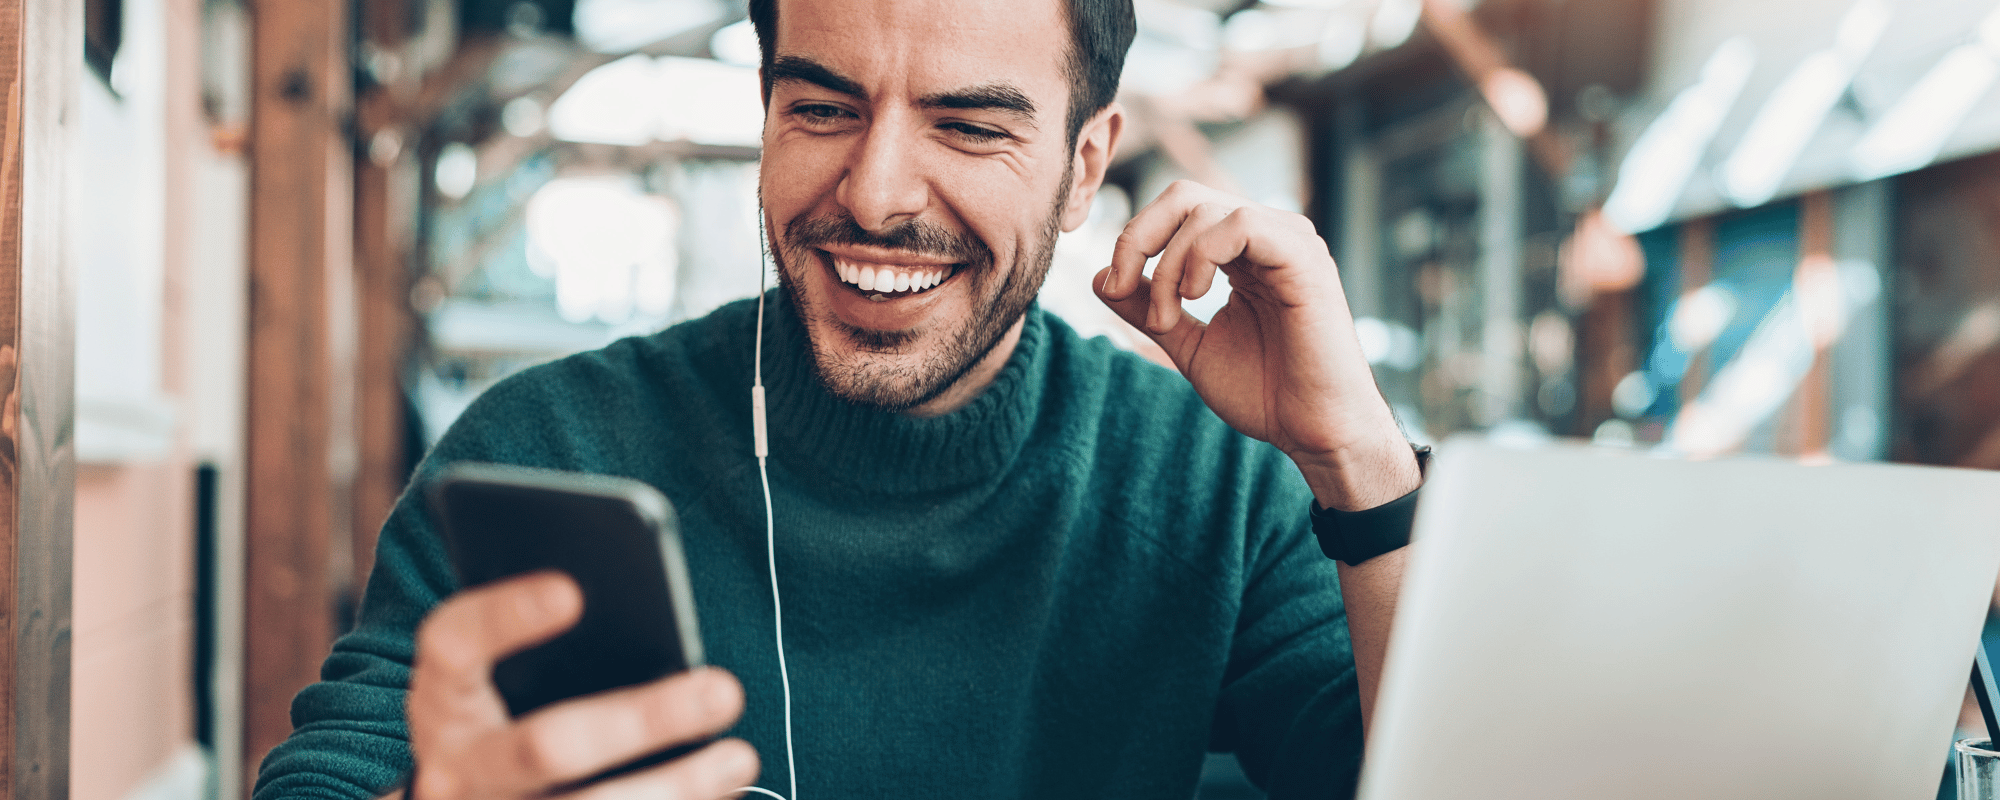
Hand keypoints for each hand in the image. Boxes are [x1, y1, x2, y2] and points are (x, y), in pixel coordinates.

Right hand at [403, 571, 758, 799]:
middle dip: (642, 720)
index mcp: (444, 698)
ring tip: (740, 757)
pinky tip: (722, 793)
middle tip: (723, 689)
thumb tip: (642, 604)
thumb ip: (552, 645)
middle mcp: (456, 769)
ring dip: (674, 788)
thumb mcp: (502, 679)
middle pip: (545, 746)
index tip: (572, 590)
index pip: (455, 644)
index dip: (505, 615)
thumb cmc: (505, 718)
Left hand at [1094, 180, 1418, 509]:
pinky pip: (1241, 223)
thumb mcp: (1189, 345)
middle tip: (1124, 287)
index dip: (1133, 239)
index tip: (1115, 287)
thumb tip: (1101, 278)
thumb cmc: (1264, 392)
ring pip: (1206, 208)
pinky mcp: (1303, 257)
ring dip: (1168, 262)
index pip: (1177, 210)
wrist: (1313, 431)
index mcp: (1241, 252)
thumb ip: (1147, 308)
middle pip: (1184, 194)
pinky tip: (1197, 297)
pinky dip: (1202, 254)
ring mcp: (1288, 241)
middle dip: (1138, 236)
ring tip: (1168, 316)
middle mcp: (1266, 236)